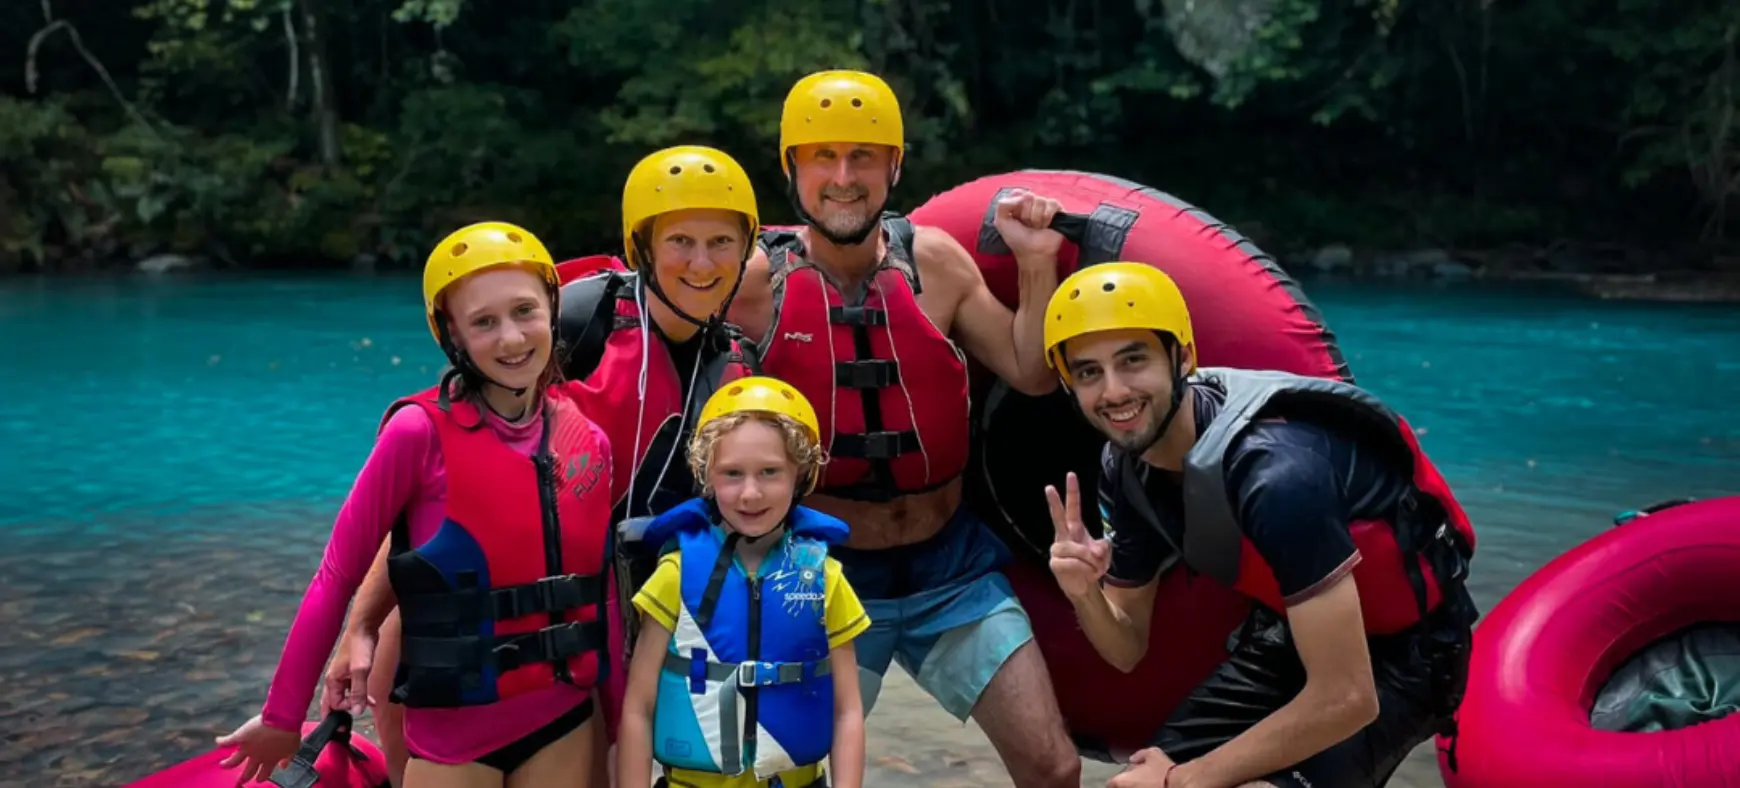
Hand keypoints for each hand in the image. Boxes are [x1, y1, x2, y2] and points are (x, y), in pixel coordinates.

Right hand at [215, 715, 301, 784]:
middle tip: (239, 782)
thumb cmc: (289, 733)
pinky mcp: (240, 737)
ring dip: (227, 764)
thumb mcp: (292, 749)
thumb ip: (287, 759)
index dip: (260, 777)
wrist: (282, 719)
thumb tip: (283, 766)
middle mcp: (257, 757)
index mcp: (270, 760)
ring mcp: (247, 748)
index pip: (263, 774)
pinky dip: (222, 741)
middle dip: (243, 778)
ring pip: (233, 761)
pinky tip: (218, 741)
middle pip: (247, 772)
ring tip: (222, 765)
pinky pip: (227, 741)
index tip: (258, 779)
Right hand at [320, 628, 376, 714]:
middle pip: (333, 702)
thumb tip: (356, 711)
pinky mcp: (351, 670)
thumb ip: (358, 691)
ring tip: (369, 706)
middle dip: (340, 713)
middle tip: (347, 725)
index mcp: (332, 680)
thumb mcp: (361, 671)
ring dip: (354, 702)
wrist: (364, 627)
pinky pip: (352, 687)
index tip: (360, 706)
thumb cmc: (360, 646)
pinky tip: (370, 697)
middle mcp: (334, 679)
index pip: (334, 704)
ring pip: (344, 695)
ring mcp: (342, 674)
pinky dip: (359, 693)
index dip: (347, 708)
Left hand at [992, 188, 1065, 261]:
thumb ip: (1003, 204)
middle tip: (1027, 225)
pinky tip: (1045, 226)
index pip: (1017, 192)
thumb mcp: (1001, 222)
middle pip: (1028, 196)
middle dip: (1026, 214)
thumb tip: (1021, 196)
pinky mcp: (1058, 210)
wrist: (1032, 252)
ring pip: (1040, 200)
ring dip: (1036, 218)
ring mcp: (1045, 205)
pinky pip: (1052, 203)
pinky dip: (1047, 216)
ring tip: (1036, 228)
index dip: (1015, 205)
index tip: (1015, 218)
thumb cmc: (1017, 239)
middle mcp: (1032, 202)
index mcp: (1018, 202)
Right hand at [1046, 472, 1109, 600]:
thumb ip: (1103, 548)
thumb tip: (1095, 550)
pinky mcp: (1055, 563)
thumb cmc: (1091, 566)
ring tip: (1094, 568)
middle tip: (1048, 487)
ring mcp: (1057, 550)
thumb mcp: (1103, 555)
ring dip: (1089, 559)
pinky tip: (1086, 573)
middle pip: (1057, 517)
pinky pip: (1073, 562)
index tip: (1071, 475)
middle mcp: (1063, 536)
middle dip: (1054, 502)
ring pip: (1075, 548)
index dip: (1072, 492)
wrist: (1083, 587)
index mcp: (1074, 529)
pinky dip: (1085, 568)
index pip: (1073, 508)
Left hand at [1107, 747, 1178, 787]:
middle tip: (1136, 782)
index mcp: (1121, 781)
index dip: (1116, 782)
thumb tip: (1134, 758)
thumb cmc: (1164, 771)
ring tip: (1146, 785)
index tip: (1122, 780)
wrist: (1180, 786)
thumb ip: (1139, 755)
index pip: (1110, 784)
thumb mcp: (1153, 753)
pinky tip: (1153, 787)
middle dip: (1127, 786)